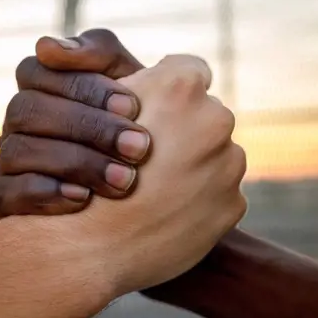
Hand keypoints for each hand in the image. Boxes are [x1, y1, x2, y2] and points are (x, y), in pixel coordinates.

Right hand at [0, 30, 147, 216]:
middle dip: (87, 127)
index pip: (37, 71)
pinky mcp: (5, 200)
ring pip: (19, 151)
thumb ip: (100, 52)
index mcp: (38, 86)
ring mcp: (6, 160)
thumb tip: (46, 47)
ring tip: (124, 180)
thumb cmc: (135, 124)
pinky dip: (47, 194)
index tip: (132, 106)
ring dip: (76, 164)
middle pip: (28, 110)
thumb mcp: (130, 82)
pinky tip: (85, 199)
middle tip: (138, 147)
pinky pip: (10, 193)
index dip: (83, 87)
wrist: (146, 187)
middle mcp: (16, 121)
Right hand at [56, 53, 246, 293]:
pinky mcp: (234, 205)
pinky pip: (218, 195)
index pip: (188, 69)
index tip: (146, 114)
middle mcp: (216, 118)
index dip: (164, 90)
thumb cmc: (83, 172)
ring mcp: (229, 165)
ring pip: (215, 155)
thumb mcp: (92, 108)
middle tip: (146, 157)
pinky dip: (197, 202)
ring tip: (153, 191)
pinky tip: (166, 214)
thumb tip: (134, 68)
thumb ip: (126, 80)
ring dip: (191, 168)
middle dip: (181, 131)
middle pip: (205, 114)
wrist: (89, 249)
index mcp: (182, 85)